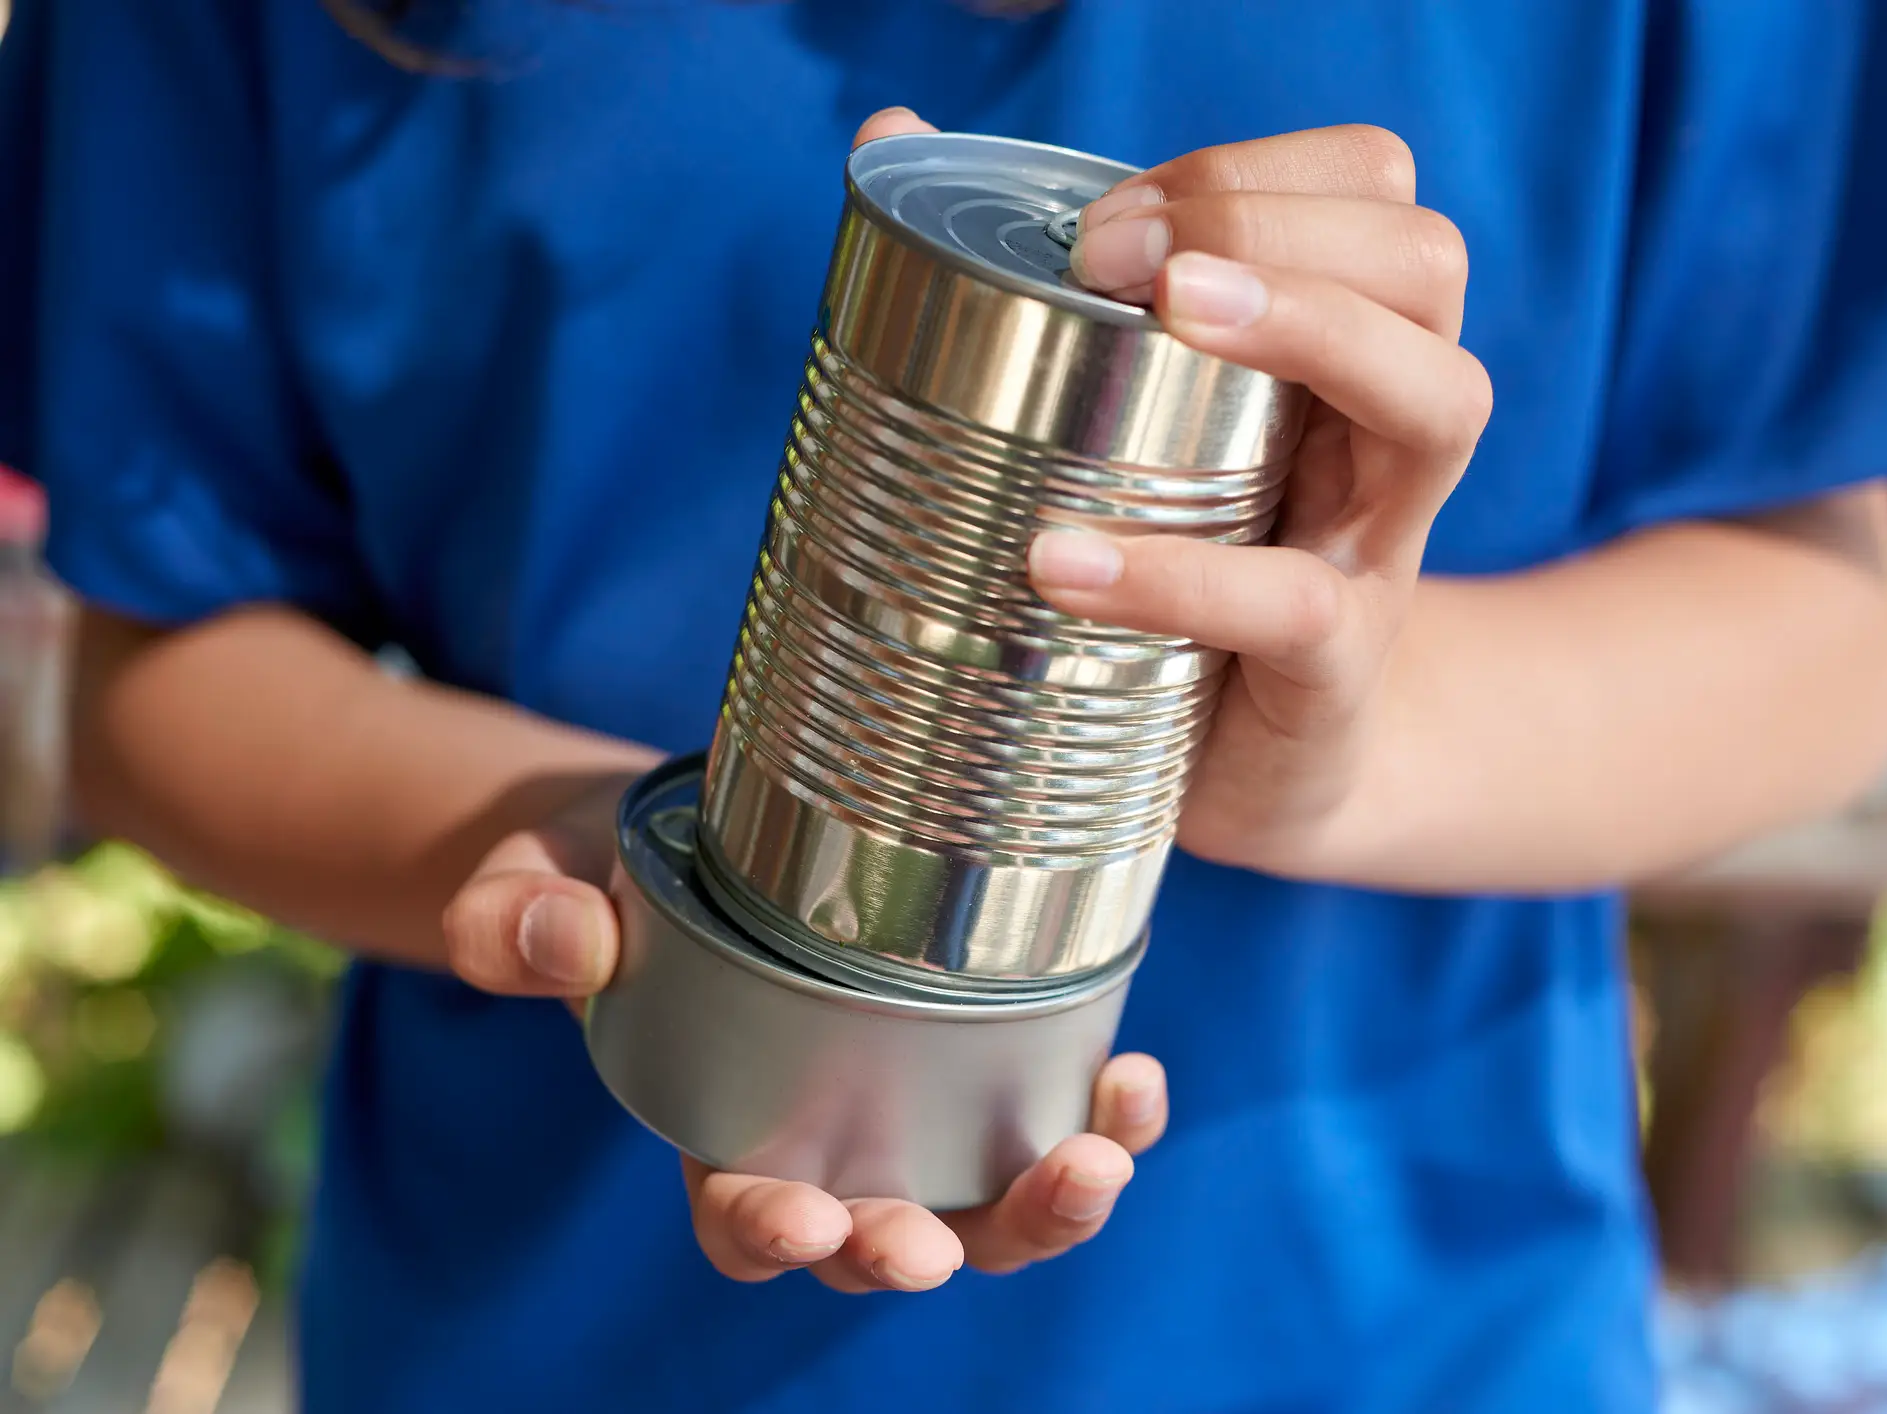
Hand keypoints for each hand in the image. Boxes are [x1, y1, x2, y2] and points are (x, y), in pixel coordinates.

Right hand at [440, 765, 1169, 1291]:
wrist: (686, 832)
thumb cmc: (605, 880)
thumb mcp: (540, 885)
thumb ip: (524, 922)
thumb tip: (556, 940)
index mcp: (719, 1127)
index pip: (745, 1216)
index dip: (775, 1234)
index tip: (804, 1219)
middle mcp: (828, 1141)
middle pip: (887, 1237)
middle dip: (922, 1250)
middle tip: (938, 1248)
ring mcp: (914, 1106)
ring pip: (989, 1202)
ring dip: (1046, 1205)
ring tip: (1098, 1160)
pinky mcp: (983, 1050)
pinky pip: (1051, 1110)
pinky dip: (1099, 1113)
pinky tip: (1129, 1079)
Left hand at [1027, 124, 1491, 877]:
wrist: (1250, 781)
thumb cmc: (1175, 581)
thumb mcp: (1124, 432)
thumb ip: (1023, 292)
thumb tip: (890, 139)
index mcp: (1335, 353)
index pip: (1371, 192)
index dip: (1254, 174)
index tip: (1102, 226)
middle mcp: (1383, 435)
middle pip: (1426, 263)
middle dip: (1276, 222)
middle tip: (1121, 262)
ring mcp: (1377, 553)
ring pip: (1438, 398)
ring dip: (1311, 326)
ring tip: (1170, 313)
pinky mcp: (1337, 675)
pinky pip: (1296, 606)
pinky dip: (1179, 574)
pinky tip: (1062, 560)